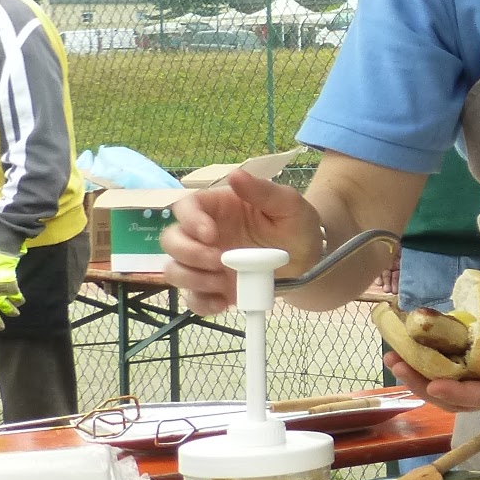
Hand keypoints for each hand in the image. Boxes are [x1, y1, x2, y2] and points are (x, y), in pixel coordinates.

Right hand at [160, 171, 316, 309]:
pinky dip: (202, 303)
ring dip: (193, 279)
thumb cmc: (296, 225)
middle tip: (219, 261)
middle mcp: (204, 236)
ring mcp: (206, 264)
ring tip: (224, 281)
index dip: (190, 220)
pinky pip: (193, 299)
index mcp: (217, 208)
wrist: (309, 260)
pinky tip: (222, 302)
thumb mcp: (288, 204)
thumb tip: (235, 175)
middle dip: (188, 253)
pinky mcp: (213, 289)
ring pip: (175, 271)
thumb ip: (263, 190)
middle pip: (171, 240)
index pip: (185, 207)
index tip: (211, 234)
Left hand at [386, 265, 479, 410]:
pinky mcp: (473, 381)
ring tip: (394, 361)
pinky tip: (404, 359)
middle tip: (400, 366)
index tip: (435, 383)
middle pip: (461, 402)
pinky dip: (424, 377)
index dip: (461, 392)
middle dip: (427, 388)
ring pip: (449, 399)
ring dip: (419, 384)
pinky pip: (447, 386)